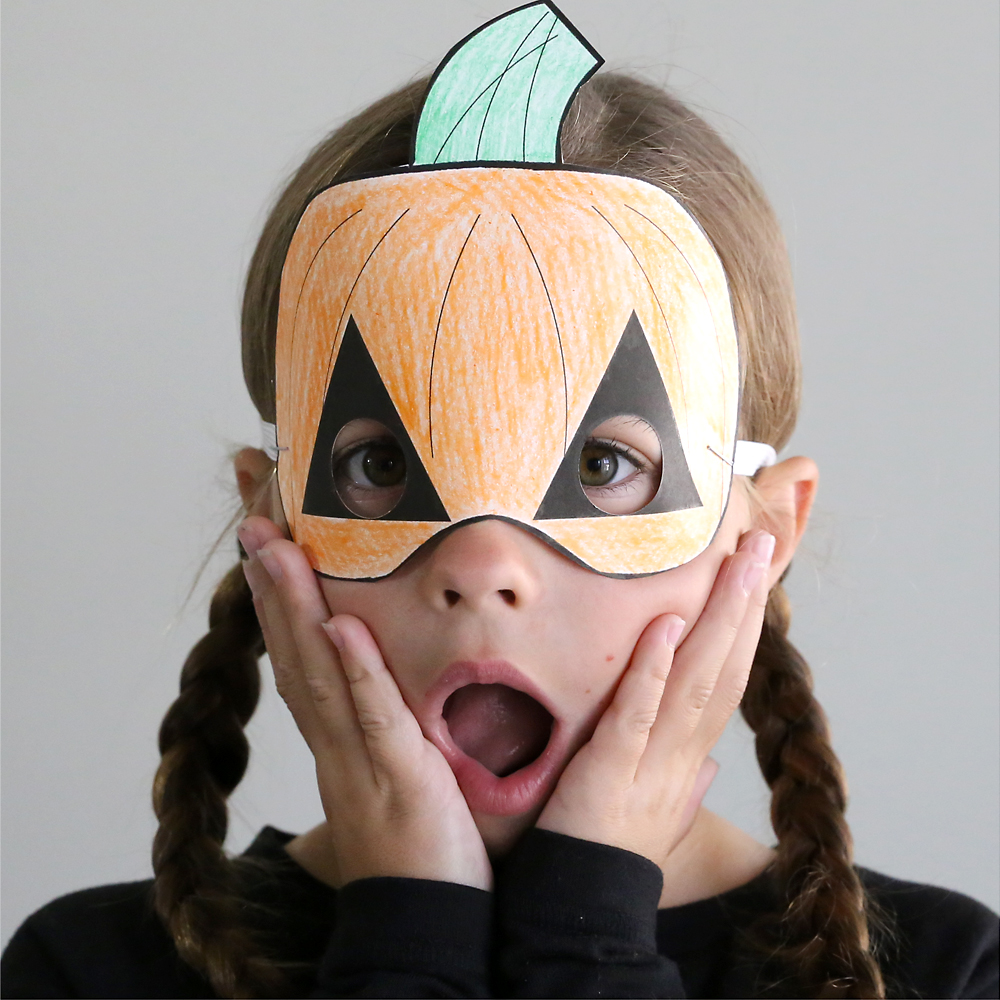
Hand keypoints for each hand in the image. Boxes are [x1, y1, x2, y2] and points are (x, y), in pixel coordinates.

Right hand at [239, 516, 492, 890]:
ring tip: (276, 552)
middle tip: (254, 526)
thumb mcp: (397, 771)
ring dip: (295, 610)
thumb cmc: (420, 845)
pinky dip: (354, 671)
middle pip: (294, 654)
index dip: (280, 605)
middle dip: (272, 589)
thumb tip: (385, 686)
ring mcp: (360, 759)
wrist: (422, 920)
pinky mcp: (397, 777)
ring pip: (319, 674)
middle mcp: (336, 742)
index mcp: (339, 737)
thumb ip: (385, 725)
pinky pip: (372, 718)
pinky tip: (339, 626)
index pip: (302, 659)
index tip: (267, 550)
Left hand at [536, 529, 774, 866]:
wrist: (582, 903)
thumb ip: (684, 779)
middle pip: (724, 669)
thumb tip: (711, 764)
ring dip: (718, 620)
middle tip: (763, 543)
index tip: (755, 576)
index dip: (744, 627)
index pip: (726, 681)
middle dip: (745, 605)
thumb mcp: (656, 810)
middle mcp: (682, 754)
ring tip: (737, 564)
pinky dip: (653, 669)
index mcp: (688, 757)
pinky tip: (665, 625)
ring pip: (696, 681)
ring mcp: (650, 760)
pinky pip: (638, 714)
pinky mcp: (610, 768)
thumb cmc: (610, 848)